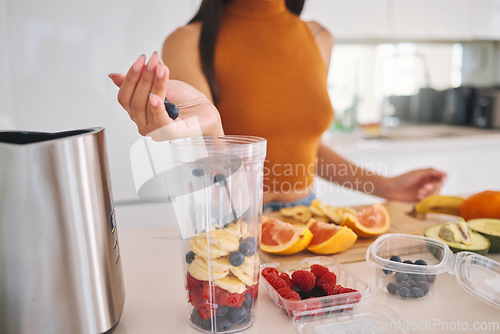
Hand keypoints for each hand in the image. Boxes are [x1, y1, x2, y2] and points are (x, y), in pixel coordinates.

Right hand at [109, 53, 223, 140]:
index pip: (124, 96)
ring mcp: (155, 131)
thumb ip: (138, 82)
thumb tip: (113, 76)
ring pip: (146, 106)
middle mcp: (143, 123)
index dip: (130, 77)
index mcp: (137, 112)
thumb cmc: (183, 100)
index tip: (141, 59)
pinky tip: (155, 97)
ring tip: (162, 69)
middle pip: (134, 100)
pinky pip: (159, 121)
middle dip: (144, 77)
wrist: (204, 109)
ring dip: (154, 85)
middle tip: (153, 60)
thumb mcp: (159, 84)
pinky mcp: (171, 134)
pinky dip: (156, 108)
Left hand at [384, 168, 446, 201]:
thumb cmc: (402, 179)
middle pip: (439, 186)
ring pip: (435, 193)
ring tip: (419, 193)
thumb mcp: (417, 173)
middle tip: (424, 187)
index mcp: (426, 175)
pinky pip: (429, 199)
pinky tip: (418, 196)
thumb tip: (444, 173)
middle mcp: (426, 182)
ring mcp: (424, 190)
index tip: (440, 181)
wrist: (391, 189)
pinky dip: (425, 198)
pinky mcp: (420, 198)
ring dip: (429, 193)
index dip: (442, 179)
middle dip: (434, 187)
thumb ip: (431, 172)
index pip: (441, 177)